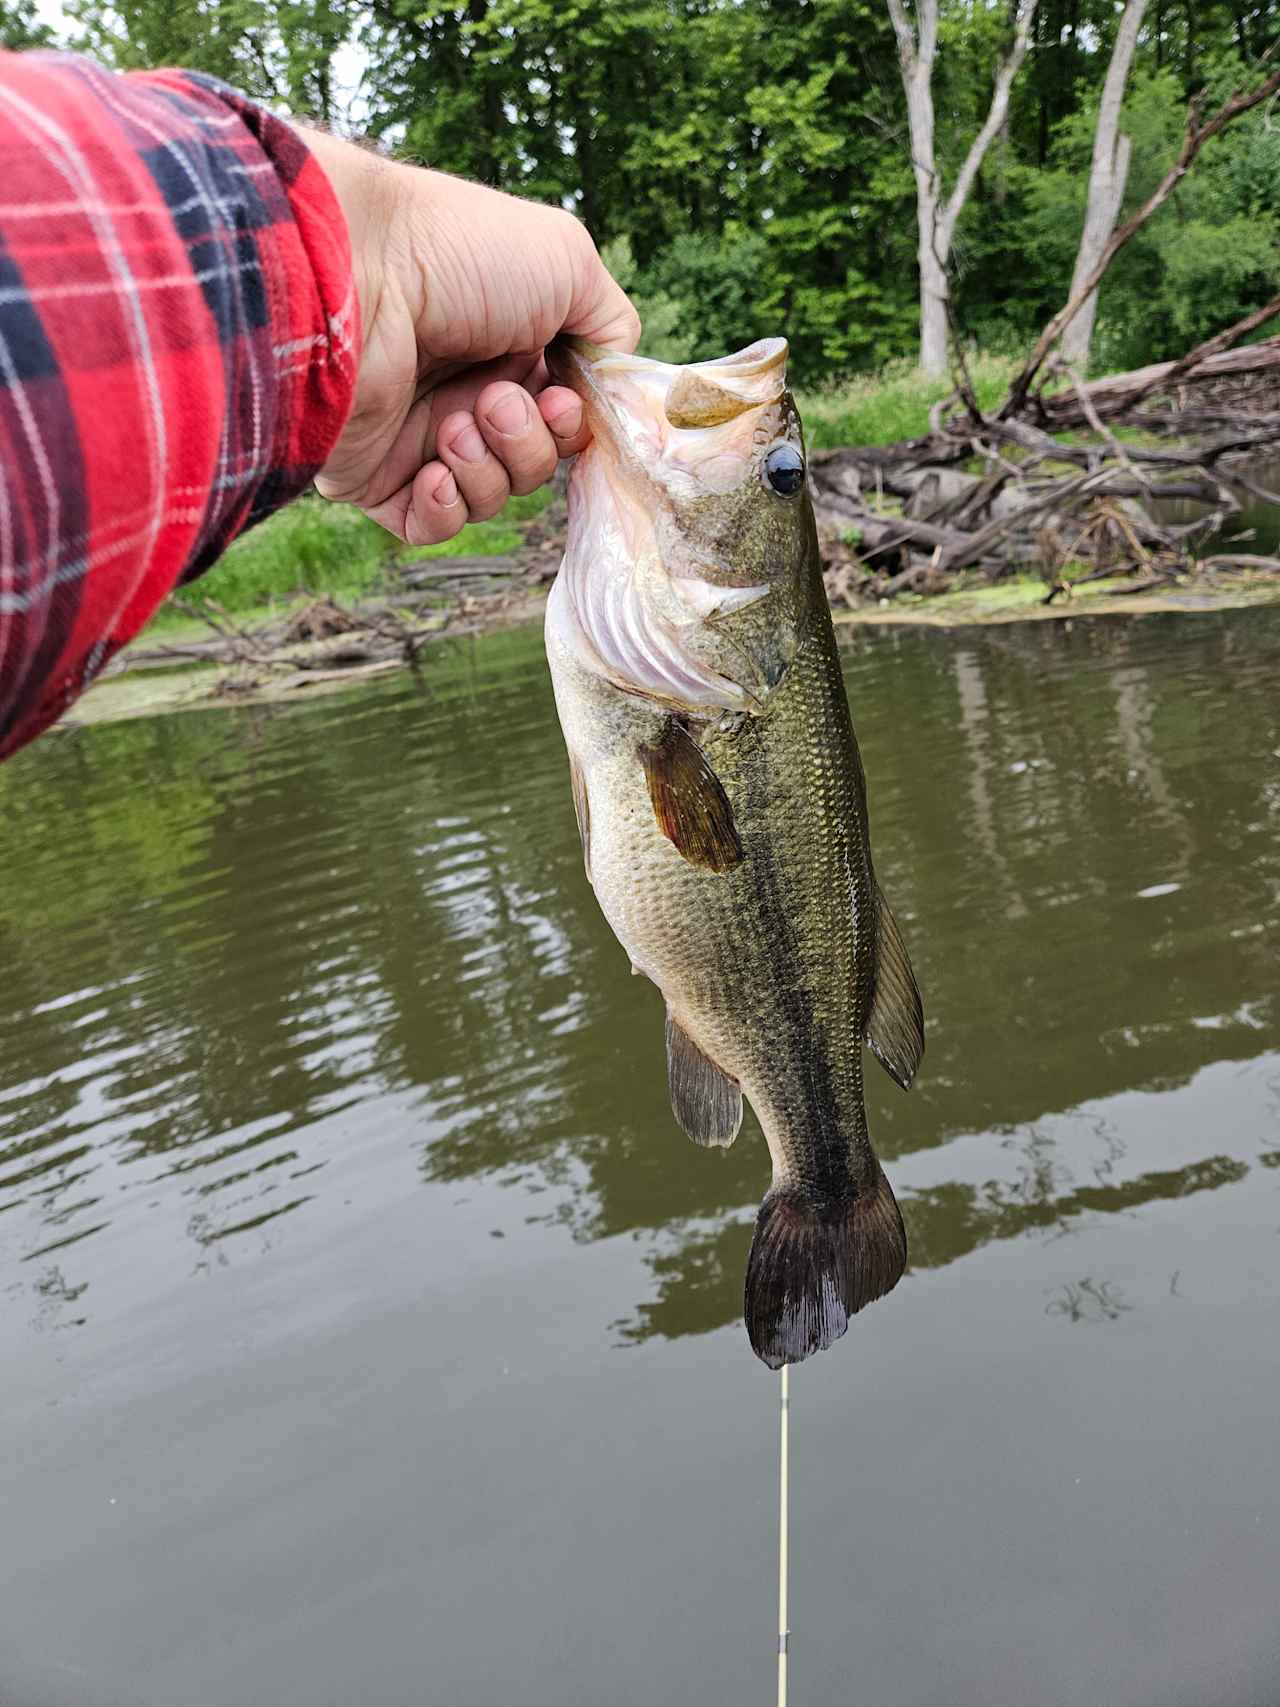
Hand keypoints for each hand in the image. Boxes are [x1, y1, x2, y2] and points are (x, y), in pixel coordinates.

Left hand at [303, 132, 638, 545]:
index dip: (574, 423)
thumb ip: (612, 328)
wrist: (353, 274)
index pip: (566, 416)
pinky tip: (435, 470)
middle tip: (498, 400)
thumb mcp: (568, 262)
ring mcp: (421, 436)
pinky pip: (433, 524)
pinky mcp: (376, 476)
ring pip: (493, 496)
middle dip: (532, 442)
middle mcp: (468, 391)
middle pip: (536, 462)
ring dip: (491, 467)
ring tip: (456, 423)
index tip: (561, 399)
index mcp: (512, 346)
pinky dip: (448, 507)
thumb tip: (611, 386)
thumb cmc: (459, 254)